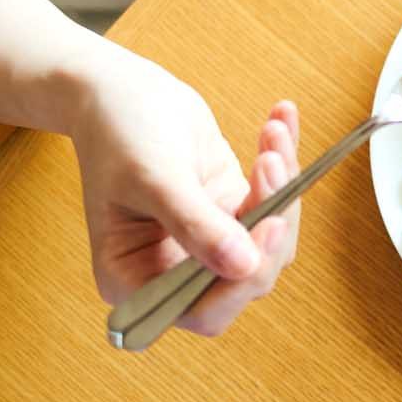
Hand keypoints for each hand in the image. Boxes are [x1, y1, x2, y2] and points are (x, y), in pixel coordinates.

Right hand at [72, 44, 301, 335]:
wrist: (120, 90)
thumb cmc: (117, 130)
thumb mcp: (152, 176)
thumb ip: (195, 224)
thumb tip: (243, 267)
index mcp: (134, 279)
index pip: (203, 311)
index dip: (242, 280)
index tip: (269, 224)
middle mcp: (175, 271)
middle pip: (248, 276)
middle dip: (271, 220)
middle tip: (272, 165)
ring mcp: (211, 244)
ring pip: (271, 241)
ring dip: (282, 187)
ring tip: (271, 137)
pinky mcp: (235, 215)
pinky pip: (276, 204)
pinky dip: (284, 164)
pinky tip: (281, 122)